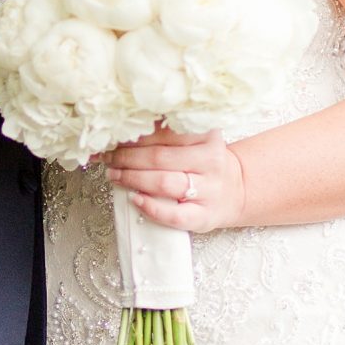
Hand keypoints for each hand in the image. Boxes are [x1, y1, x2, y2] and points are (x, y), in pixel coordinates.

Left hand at [105, 125, 245, 233]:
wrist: (236, 190)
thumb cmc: (205, 162)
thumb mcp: (195, 140)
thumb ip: (168, 132)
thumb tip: (124, 128)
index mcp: (207, 137)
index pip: (164, 132)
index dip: (134, 135)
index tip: (113, 136)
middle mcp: (210, 161)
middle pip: (160, 157)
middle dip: (127, 157)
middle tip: (108, 157)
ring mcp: (209, 191)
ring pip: (165, 183)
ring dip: (133, 179)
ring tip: (115, 175)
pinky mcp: (204, 216)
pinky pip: (175, 215)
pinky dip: (151, 208)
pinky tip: (135, 200)